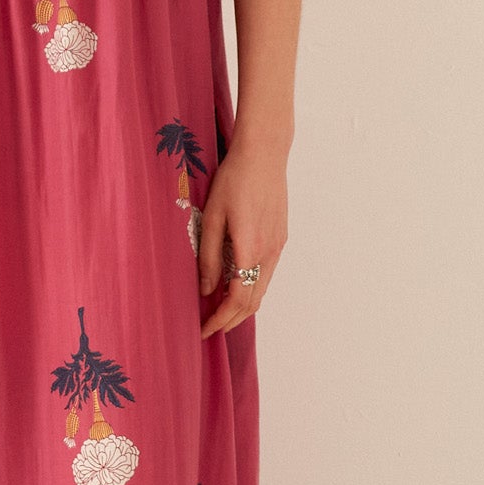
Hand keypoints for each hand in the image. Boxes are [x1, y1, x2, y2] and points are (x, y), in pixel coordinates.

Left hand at [197, 142, 286, 338]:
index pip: (237, 300)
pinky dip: (251, 289)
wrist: (264, 154)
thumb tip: (206, 290)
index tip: (203, 330)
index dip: (219, 320)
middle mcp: (269, 253)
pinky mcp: (280, 238)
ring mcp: (277, 246)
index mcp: (250, 249)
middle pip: (253, 302)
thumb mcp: (212, 217)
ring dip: (242, 307)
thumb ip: (210, 256)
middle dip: (230, 320)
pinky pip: (266, 274)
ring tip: (219, 313)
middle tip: (209, 329)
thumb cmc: (234, 180)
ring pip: (262, 289)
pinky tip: (235, 286)